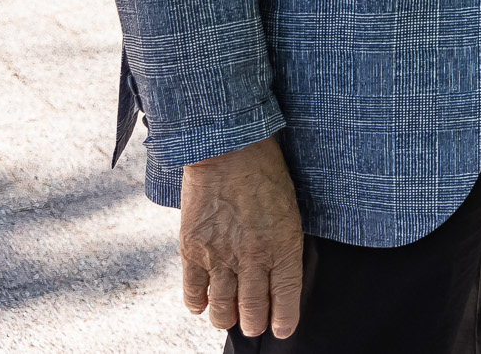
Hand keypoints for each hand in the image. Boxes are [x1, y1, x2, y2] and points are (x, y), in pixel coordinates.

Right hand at [179, 137, 303, 339]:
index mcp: (283, 245)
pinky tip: (202, 305)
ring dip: (226, 318)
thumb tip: (279, 272)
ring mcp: (220, 256)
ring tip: (229, 319)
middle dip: (254, 323)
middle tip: (254, 327)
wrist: (228, 149)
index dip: (285, 319)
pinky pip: (193, 291)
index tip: (283, 330)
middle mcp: (252, 257)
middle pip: (253, 308)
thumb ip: (283, 243)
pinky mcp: (192, 250)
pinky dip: (197, 303)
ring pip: (222, 307)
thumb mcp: (289, 209)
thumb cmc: (266, 173)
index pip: (286, 296)